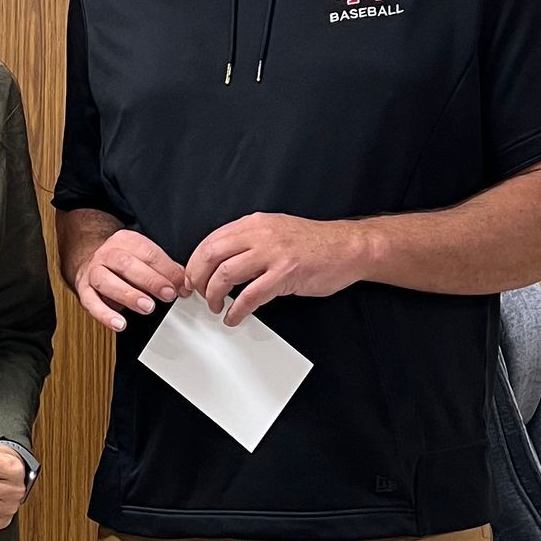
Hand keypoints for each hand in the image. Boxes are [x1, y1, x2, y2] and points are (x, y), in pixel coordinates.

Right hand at [69, 227, 188, 332]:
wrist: (90, 260)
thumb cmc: (123, 262)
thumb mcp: (144, 257)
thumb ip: (165, 269)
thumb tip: (184, 285)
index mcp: (126, 241)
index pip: (148, 253)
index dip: (167, 270)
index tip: (181, 286)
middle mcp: (107, 254)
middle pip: (126, 264)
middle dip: (149, 281)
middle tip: (167, 295)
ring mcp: (93, 271)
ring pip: (106, 281)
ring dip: (128, 295)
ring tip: (147, 307)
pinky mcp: (83, 289)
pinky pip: (91, 302)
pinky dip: (105, 314)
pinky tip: (120, 324)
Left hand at [187, 214, 366, 323]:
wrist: (347, 247)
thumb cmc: (313, 244)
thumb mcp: (275, 231)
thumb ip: (248, 242)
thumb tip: (220, 261)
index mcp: (254, 224)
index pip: (210, 241)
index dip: (194, 263)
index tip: (192, 278)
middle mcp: (260, 235)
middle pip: (211, 256)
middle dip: (198, 279)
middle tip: (198, 294)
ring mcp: (273, 254)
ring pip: (226, 275)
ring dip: (214, 296)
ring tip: (215, 307)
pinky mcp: (286, 274)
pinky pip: (251, 296)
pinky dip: (237, 311)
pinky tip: (234, 317)